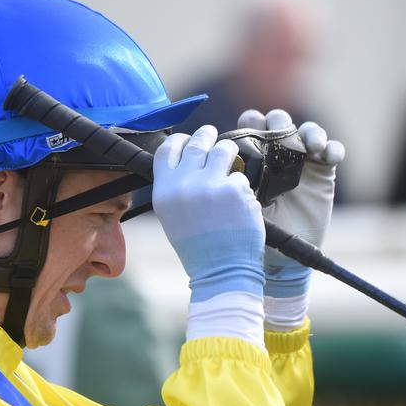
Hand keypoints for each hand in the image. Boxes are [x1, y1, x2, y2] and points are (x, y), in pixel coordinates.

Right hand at [153, 125, 265, 303]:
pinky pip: (241, 177)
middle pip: (197, 144)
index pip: (167, 150)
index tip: (187, 139)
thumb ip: (177, 187)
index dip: (179, 140)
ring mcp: (211, 185)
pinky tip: (239, 206)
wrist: (222, 271)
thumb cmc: (199, 248)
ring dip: (229, 153)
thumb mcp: (173, 216)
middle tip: (212, 135)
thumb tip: (190, 160)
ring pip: (223, 151)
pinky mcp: (235, 190)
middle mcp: (184, 184)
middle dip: (206, 135)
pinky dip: (241, 188)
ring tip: (231, 161)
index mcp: (164, 191)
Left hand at [238, 109, 344, 329]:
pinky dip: (333, 147)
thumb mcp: (223, 202)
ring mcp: (298, 162)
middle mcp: (272, 154)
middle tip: (279, 135)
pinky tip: (330, 155)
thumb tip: (208, 152)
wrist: (266, 261)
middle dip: (278, 122)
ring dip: (310, 131)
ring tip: (312, 145)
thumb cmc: (237, 232)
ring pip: (306, 130)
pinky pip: (331, 150)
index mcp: (247, 155)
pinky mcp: (321, 173)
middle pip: (277, 121)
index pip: (250, 124)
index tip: (252, 133)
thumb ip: (220, 177)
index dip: (251, 122)